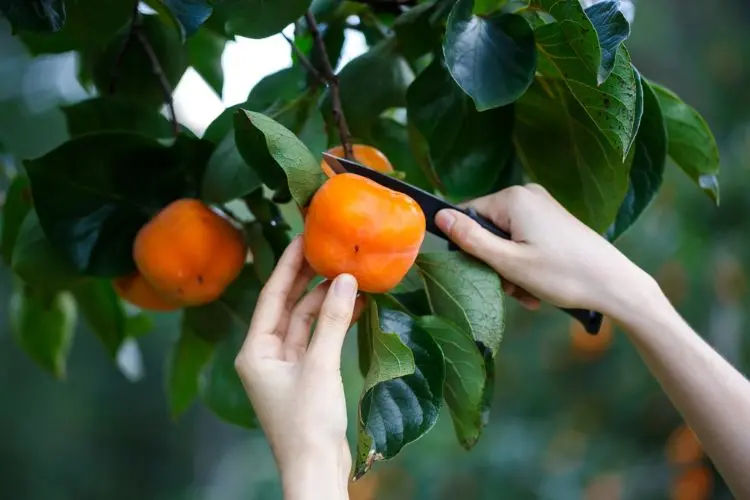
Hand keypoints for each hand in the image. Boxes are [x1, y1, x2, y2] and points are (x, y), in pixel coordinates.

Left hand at [234, 237, 364, 498]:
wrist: (316, 469)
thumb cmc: (307, 423)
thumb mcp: (320, 366)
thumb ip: (332, 321)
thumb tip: (345, 280)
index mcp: (255, 351)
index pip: (271, 296)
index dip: (288, 265)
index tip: (303, 238)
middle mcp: (266, 355)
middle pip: (287, 306)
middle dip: (308, 279)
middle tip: (327, 249)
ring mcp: (286, 365)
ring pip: (305, 322)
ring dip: (326, 301)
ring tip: (350, 276)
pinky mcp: (306, 375)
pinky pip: (318, 339)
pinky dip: (334, 323)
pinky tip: (353, 306)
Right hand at [435, 184, 657, 317]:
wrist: (614, 285)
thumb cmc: (563, 274)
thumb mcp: (508, 262)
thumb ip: (470, 239)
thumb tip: (438, 216)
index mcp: (513, 198)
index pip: (467, 215)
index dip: (469, 247)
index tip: (486, 272)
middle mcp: (527, 195)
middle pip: (488, 229)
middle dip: (494, 263)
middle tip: (511, 288)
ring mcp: (542, 207)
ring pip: (506, 240)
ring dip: (510, 269)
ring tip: (528, 293)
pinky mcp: (553, 221)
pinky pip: (524, 241)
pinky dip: (525, 265)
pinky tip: (537, 287)